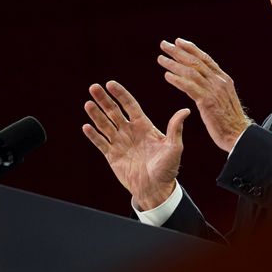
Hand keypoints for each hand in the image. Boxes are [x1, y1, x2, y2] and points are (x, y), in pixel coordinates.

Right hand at [82, 80, 189, 209]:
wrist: (156, 188)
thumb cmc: (168, 167)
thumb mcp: (174, 147)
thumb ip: (175, 128)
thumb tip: (185, 110)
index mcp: (144, 126)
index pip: (130, 105)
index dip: (120, 94)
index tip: (110, 83)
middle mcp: (130, 131)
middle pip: (114, 111)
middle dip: (104, 99)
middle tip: (94, 87)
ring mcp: (120, 143)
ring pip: (105, 125)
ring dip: (96, 114)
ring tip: (88, 103)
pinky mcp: (112, 156)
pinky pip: (101, 143)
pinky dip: (93, 135)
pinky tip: (86, 126)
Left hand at [158, 38, 251, 151]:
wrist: (239, 135)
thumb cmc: (230, 121)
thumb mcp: (224, 98)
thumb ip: (215, 88)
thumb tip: (204, 82)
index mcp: (224, 79)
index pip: (206, 59)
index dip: (191, 49)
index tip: (179, 42)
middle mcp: (219, 81)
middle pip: (196, 62)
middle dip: (179, 52)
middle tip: (164, 45)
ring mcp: (214, 91)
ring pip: (191, 72)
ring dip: (174, 64)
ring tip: (161, 59)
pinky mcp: (207, 101)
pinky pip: (189, 87)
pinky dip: (177, 80)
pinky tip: (167, 76)